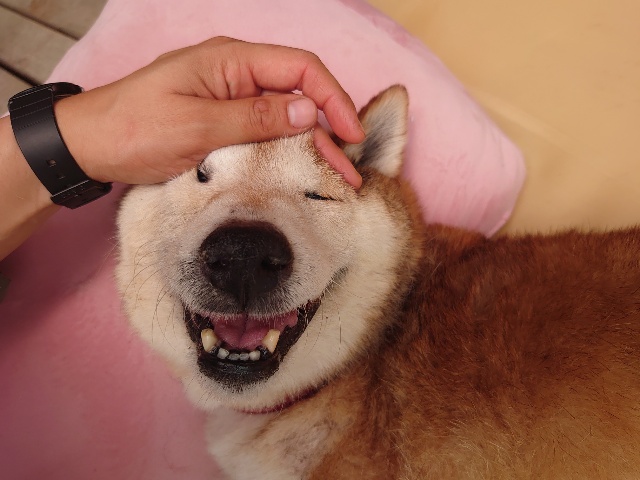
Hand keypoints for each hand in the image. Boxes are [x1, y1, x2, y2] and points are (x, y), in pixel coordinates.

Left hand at [54, 37, 364, 187]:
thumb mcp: (197, 127)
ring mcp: (231, 100)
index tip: (350, 134)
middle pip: (298, 95)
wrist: (90, 146)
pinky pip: (265, 133)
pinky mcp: (225, 123)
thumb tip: (308, 109)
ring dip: (312, 147)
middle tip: (350, 171)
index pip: (300, 68)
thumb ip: (254, 117)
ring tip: (337, 180)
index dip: (332, 98)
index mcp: (231, 61)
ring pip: (284, 118)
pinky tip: (303, 173)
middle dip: (329, 130)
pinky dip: (287, 152)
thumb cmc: (135, 129)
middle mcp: (237, 75)